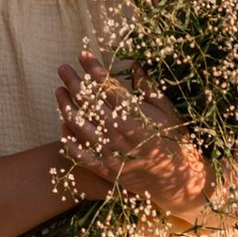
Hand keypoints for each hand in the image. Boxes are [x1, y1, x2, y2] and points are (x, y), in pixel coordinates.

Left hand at [56, 65, 237, 227]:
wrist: (179, 181)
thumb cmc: (176, 141)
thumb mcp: (167, 111)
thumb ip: (148, 88)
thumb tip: (135, 64)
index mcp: (134, 116)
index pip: (107, 87)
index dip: (93, 69)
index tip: (83, 55)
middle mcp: (117, 134)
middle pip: (89, 103)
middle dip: (74, 82)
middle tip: (62, 68)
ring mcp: (109, 153)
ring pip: (79, 126)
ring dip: (66, 106)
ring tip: (58, 91)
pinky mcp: (105, 170)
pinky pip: (80, 155)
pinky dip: (69, 140)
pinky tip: (63, 126)